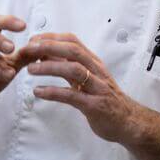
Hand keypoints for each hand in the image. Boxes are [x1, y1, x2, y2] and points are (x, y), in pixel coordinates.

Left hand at [20, 33, 159, 159]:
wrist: (129, 121)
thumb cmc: (104, 97)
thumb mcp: (87, 77)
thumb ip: (68, 65)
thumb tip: (44, 53)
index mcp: (93, 62)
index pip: (73, 41)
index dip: (52, 37)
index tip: (33, 39)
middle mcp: (96, 71)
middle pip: (73, 51)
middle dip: (49, 47)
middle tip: (29, 49)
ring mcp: (97, 88)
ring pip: (73, 70)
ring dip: (49, 67)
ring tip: (30, 69)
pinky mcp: (95, 106)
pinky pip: (72, 96)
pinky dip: (53, 92)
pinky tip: (38, 92)